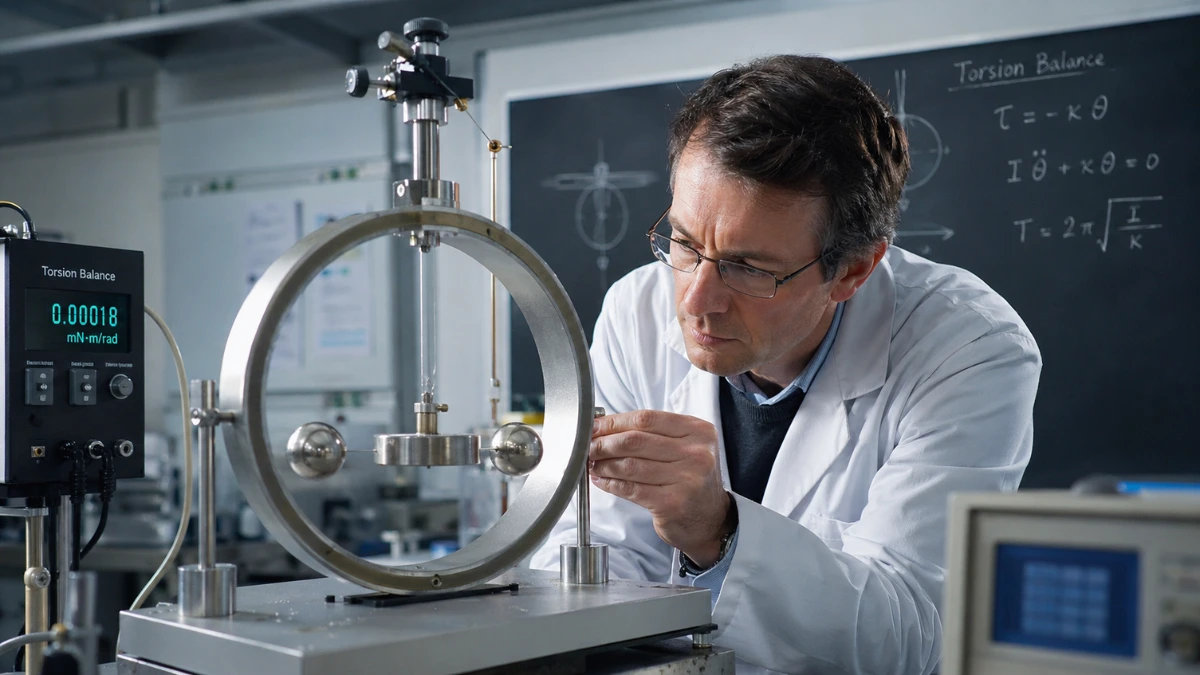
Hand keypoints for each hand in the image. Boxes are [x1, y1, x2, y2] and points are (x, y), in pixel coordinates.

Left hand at [589, 410, 731, 566]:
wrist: (710, 519)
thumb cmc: (690, 479)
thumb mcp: (684, 448)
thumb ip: (652, 434)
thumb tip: (604, 426)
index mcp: (698, 431)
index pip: (646, 419)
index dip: (614, 422)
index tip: (595, 427)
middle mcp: (696, 453)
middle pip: (636, 440)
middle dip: (604, 442)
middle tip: (588, 446)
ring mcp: (686, 479)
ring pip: (630, 465)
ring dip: (605, 464)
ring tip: (594, 464)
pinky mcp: (672, 503)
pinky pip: (631, 488)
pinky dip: (611, 484)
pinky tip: (602, 481)